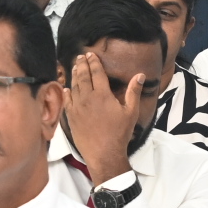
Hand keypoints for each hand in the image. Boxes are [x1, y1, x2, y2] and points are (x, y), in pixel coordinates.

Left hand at [62, 49, 146, 182]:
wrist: (104, 153)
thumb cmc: (119, 133)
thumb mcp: (131, 112)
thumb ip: (134, 92)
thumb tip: (140, 75)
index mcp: (102, 95)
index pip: (96, 73)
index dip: (94, 62)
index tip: (91, 54)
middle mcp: (87, 98)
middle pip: (83, 77)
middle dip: (82, 65)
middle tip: (81, 56)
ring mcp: (77, 107)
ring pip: (74, 87)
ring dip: (74, 75)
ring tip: (75, 66)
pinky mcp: (71, 117)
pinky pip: (67, 101)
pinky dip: (66, 92)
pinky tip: (66, 88)